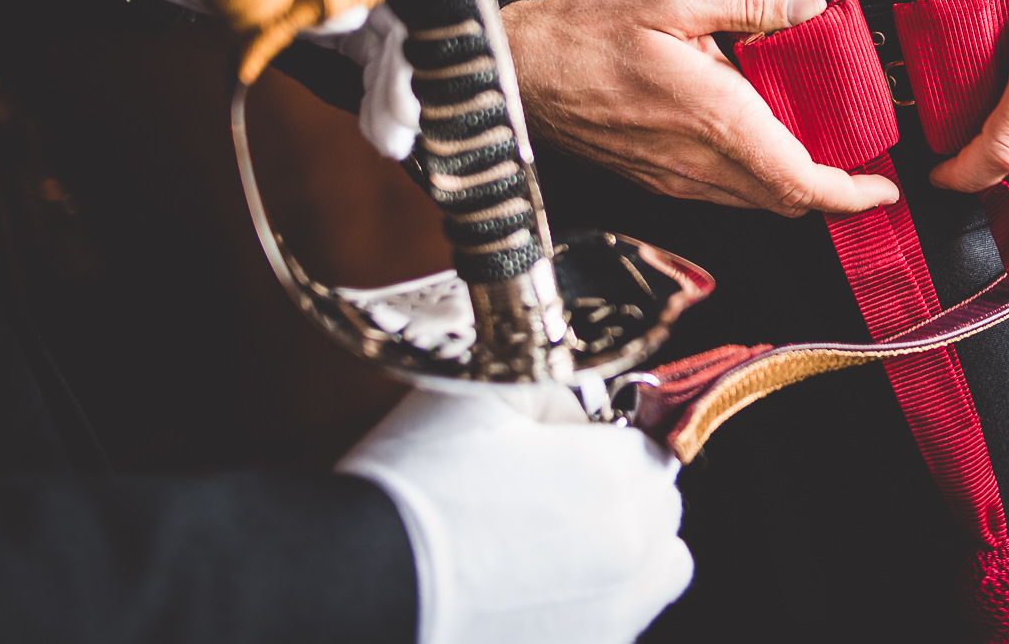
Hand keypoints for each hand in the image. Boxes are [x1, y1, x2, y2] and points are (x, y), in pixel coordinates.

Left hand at [86, 0, 431, 156]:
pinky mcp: (327, 6)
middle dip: (420, 51)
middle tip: (409, 108)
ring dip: (398, 81)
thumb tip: (348, 14)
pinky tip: (378, 125)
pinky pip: (363, 49)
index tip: (430, 39)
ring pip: (397, 28)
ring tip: (394, 132)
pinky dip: (370, 86)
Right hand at [338, 389, 692, 643]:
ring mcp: (607, 627)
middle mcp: (632, 560)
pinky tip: (518, 600)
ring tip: (538, 559)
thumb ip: (551, 389)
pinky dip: (578, 617)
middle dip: (619, 504)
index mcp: (621, 481)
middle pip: (658, 522)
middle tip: (546, 503)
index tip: (563, 453)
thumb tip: (579, 407)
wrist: (350, 589)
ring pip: (646, 586)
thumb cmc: (412, 488)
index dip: (607, 445)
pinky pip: (604, 633)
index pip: (653, 450)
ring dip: (615, 566)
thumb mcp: (478, 396)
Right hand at [504, 0, 897, 216]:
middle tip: (863, 155)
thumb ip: (751, 3)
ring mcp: (675, 178)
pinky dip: (758, 177)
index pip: (800, 179)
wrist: (515, 69)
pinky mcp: (657, 178)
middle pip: (786, 199)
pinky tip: (761, 137)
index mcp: (715, 117)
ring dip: (794, 182)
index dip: (850, 193)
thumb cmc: (585, 28)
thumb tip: (811, 9)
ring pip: (756, 200)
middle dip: (833, 189)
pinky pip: (725, 192)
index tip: (883, 184)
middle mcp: (699, 162)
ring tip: (820, 143)